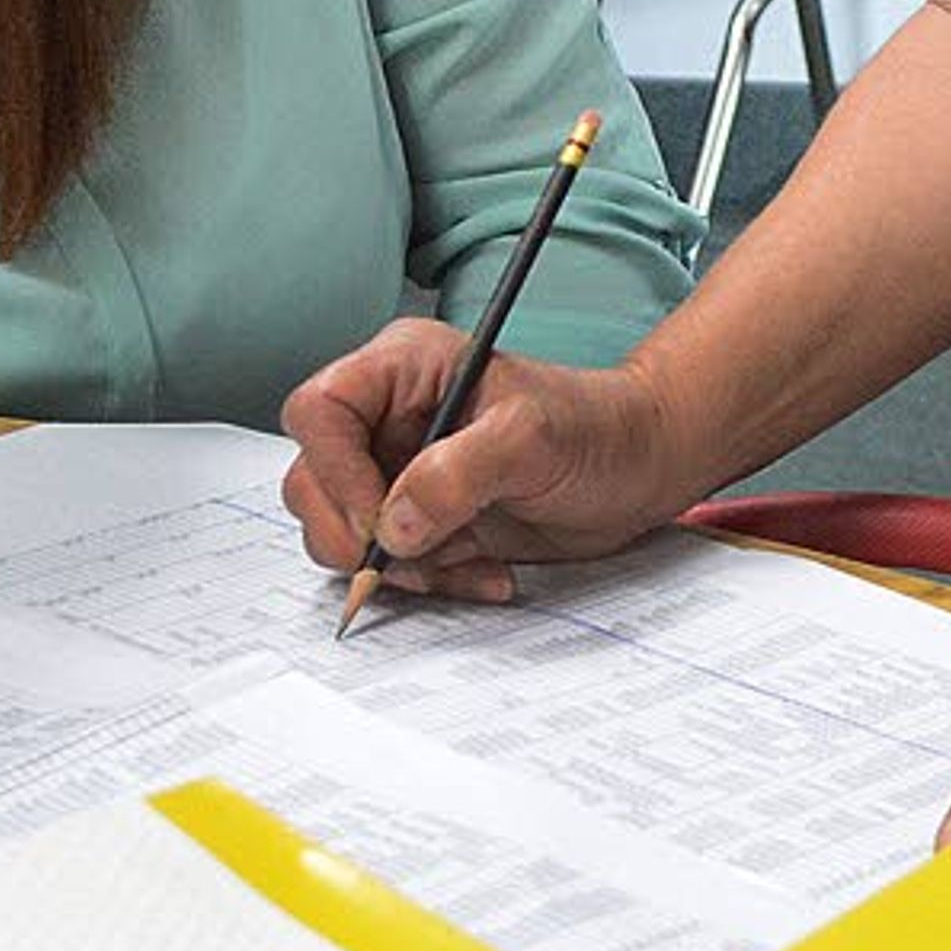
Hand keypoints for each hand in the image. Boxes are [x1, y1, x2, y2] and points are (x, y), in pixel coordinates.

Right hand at [279, 324, 694, 603]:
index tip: (384, 521)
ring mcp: (397, 471)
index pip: (319, 410)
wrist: (637, 469)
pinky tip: (482, 572)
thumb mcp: (534, 439)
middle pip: (312, 480)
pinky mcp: (416, 519)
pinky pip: (384, 563)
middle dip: (358, 534)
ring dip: (396, 567)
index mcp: (404, 368)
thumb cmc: (597, 430)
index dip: (337, 472)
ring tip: (466, 562)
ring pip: (339, 531)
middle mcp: (388, 416)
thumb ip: (458, 472)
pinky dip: (425, 581)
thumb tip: (393, 523)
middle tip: (419, 558)